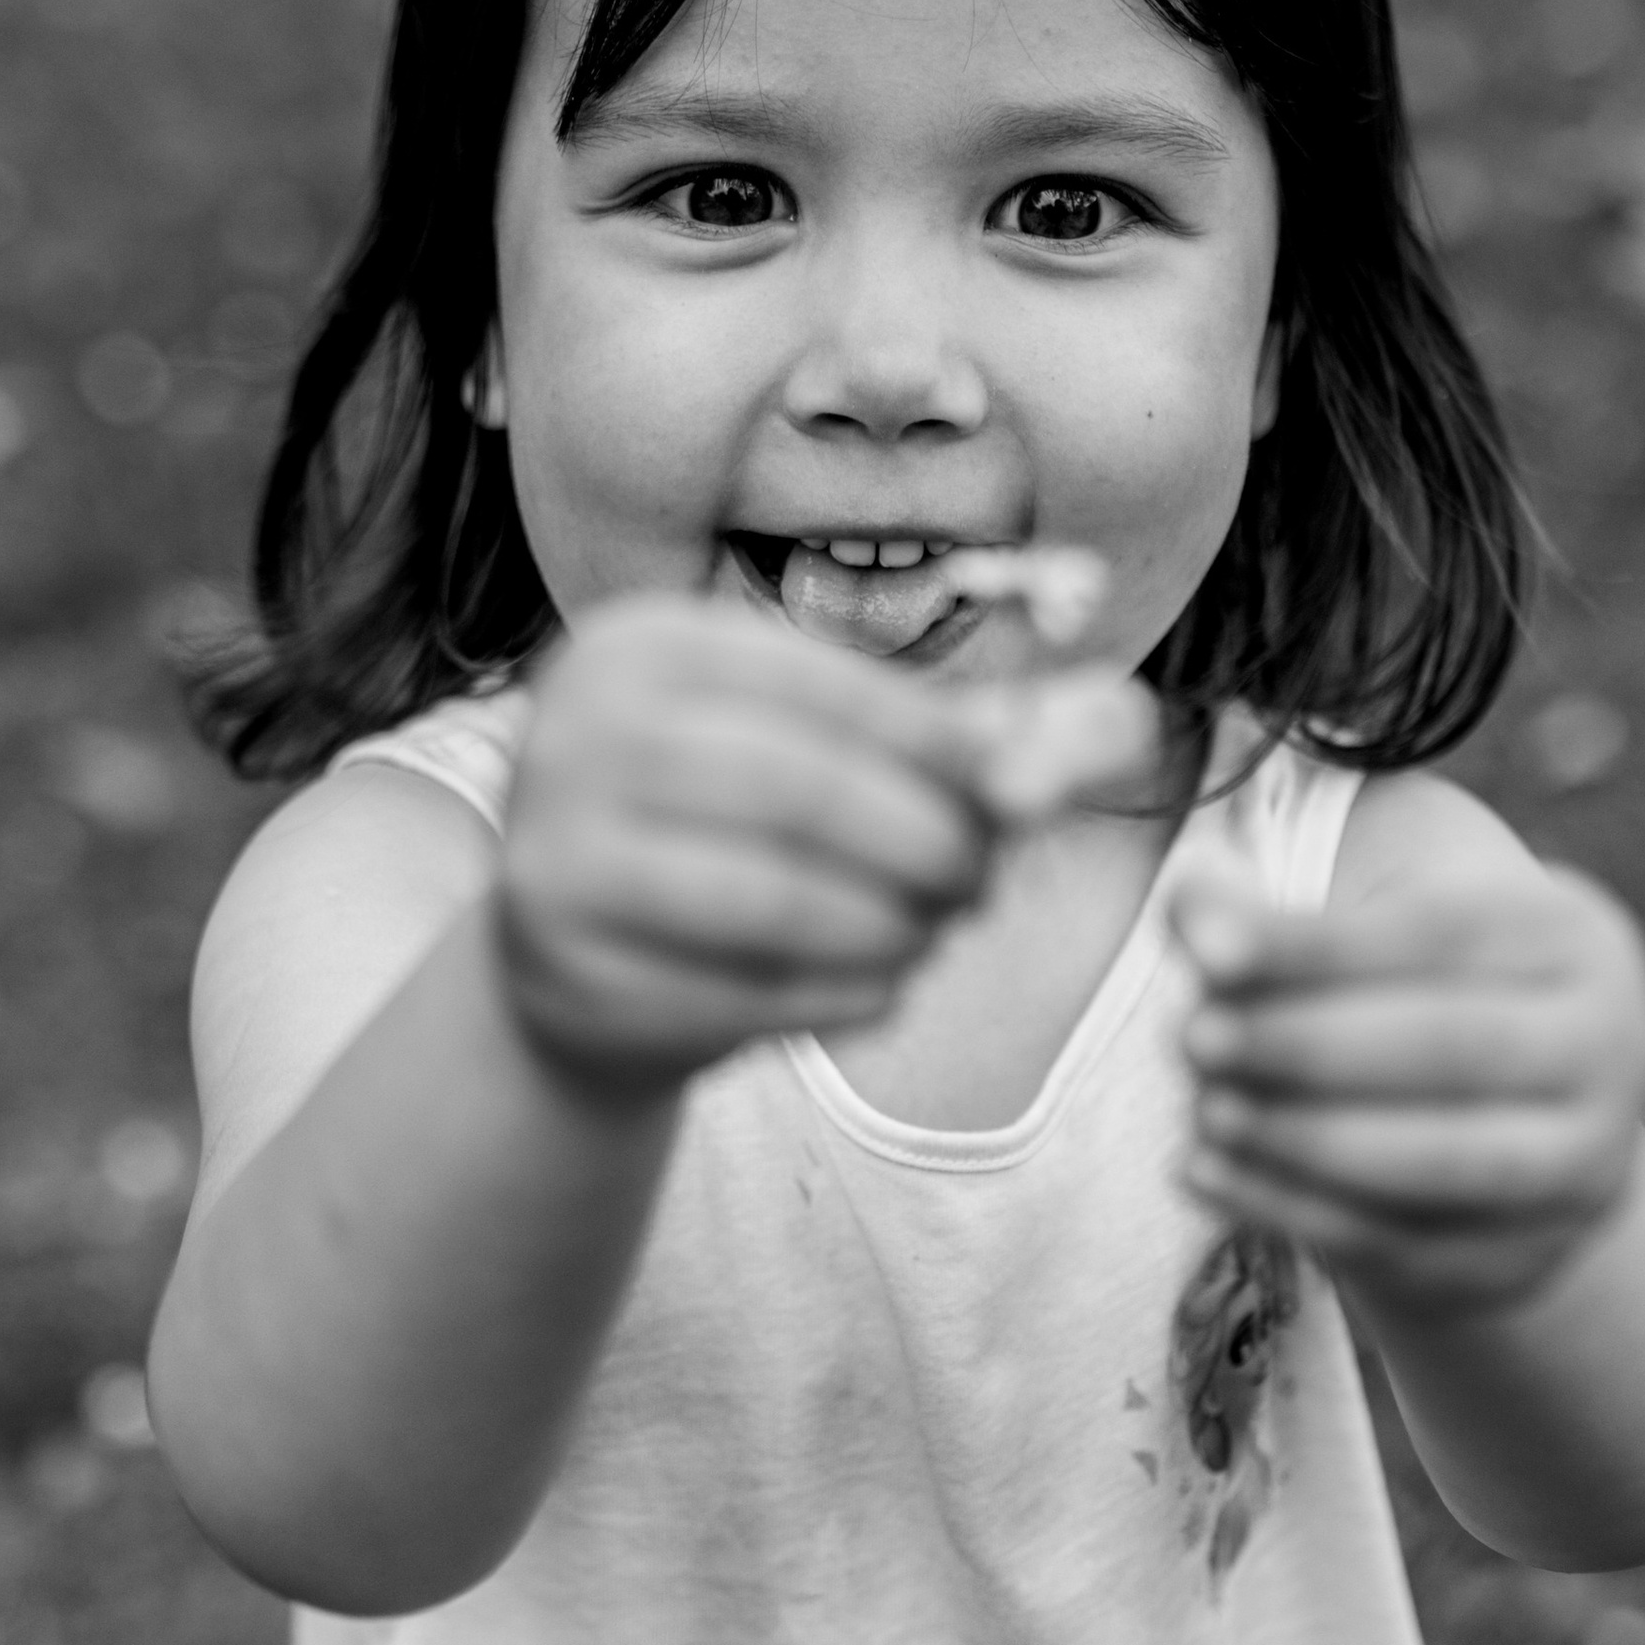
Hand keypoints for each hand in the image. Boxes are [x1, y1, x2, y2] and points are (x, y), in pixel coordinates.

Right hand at [496, 598, 1008, 1091]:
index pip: (821, 686)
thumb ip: (925, 739)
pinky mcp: (574, 979)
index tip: (1022, 788)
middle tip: (982, 884)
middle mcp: (573, 740)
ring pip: (777, 901)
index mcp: (634, 648)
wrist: (571, 966)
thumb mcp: (794, 752)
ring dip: (893, 927)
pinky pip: (751, 996)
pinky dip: (846, 996)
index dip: (940, 742)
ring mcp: (555, 864)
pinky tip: (880, 986)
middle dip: (924, 842)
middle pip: (802, 789)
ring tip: (932, 933)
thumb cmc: (712, 833)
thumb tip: (1089, 736)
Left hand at [1173, 864, 1644, 1316]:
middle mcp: (1612, 1049)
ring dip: (1304, 1138)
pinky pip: (1404, 1243)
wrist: (1507, 1126)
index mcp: (1577, 938)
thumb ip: (1276, 921)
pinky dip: (1293, 1210)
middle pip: (1452, 1047)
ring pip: (1441, 1161)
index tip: (1203, 950)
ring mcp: (1584, 1167)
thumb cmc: (1418, 993)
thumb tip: (1187, 906)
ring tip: (1202, 1111)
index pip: (1442, 933)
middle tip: (1191, 1038)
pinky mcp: (1529, 1257)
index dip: (1317, 944)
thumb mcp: (1372, 931)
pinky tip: (1206, 1175)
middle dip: (1307, 1044)